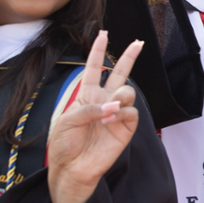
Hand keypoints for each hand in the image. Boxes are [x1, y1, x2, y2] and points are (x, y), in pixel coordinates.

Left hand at [47, 31, 143, 202]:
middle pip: (120, 74)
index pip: (94, 68)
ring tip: (110, 108)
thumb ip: (89, 108)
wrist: (72, 168)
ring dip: (120, 96)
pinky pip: (131, 112)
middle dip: (129, 57)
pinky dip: (121, 113)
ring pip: (128, 91)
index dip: (98, 51)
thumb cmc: (65, 144)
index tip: (104, 34)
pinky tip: (110, 120)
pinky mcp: (126, 128)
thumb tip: (112, 106)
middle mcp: (103, 101)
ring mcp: (116, 114)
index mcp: (86, 95)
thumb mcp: (68, 120)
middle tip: (138, 43)